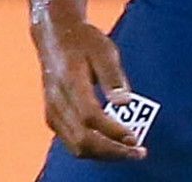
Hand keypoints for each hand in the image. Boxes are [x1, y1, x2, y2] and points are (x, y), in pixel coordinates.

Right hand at [31, 15, 144, 160]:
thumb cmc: (83, 41)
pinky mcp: (52, 118)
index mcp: (70, 80)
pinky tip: (113, 145)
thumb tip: (125, 102)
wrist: (55, 36)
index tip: (135, 138)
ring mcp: (52, 111)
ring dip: (104, 154)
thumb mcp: (104, 49)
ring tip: (129, 152)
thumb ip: (113, 76)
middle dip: (112, 151)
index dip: (112, 131)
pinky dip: (93, 150)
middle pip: (82, 139)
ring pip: (76, 146)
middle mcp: (57, 100)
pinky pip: (71, 143)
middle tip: (139, 152)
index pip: (90, 115)